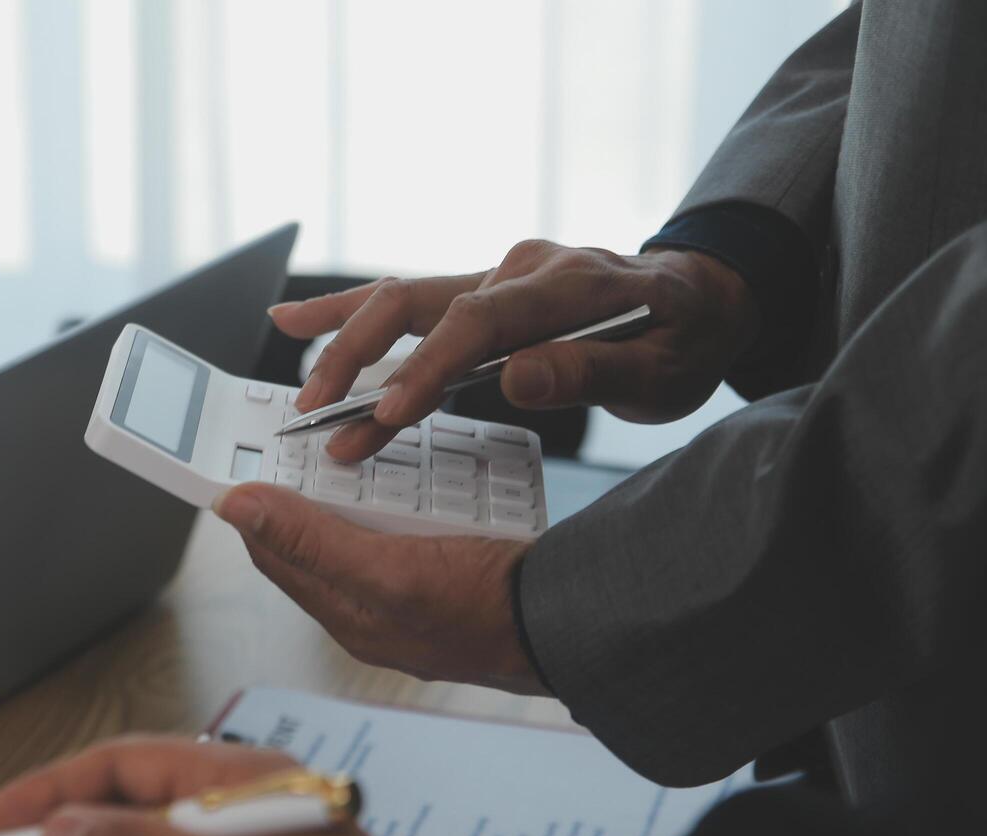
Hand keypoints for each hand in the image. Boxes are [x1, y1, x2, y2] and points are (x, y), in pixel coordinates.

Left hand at [211, 482, 543, 694]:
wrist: (572, 624)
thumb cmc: (488, 612)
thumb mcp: (388, 571)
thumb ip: (309, 541)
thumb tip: (236, 508)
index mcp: (348, 614)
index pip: (273, 550)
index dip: (256, 504)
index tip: (250, 455)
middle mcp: (373, 608)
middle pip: (318, 534)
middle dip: (317, 488)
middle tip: (323, 438)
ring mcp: (414, 591)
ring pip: (367, 523)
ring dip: (371, 487)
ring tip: (382, 457)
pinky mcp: (450, 573)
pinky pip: (414, 524)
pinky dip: (416, 496)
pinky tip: (433, 481)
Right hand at [271, 240, 757, 459]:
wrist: (701, 300)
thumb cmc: (684, 341)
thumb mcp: (661, 372)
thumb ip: (591, 370)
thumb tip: (518, 378)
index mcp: (567, 286)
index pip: (479, 324)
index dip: (426, 369)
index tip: (384, 415)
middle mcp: (520, 270)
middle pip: (420, 300)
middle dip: (359, 356)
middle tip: (316, 413)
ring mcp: (498, 275)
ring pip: (403, 295)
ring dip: (342, 332)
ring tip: (285, 357)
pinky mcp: (484, 292)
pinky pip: (411, 301)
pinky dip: (353, 312)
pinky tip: (301, 322)